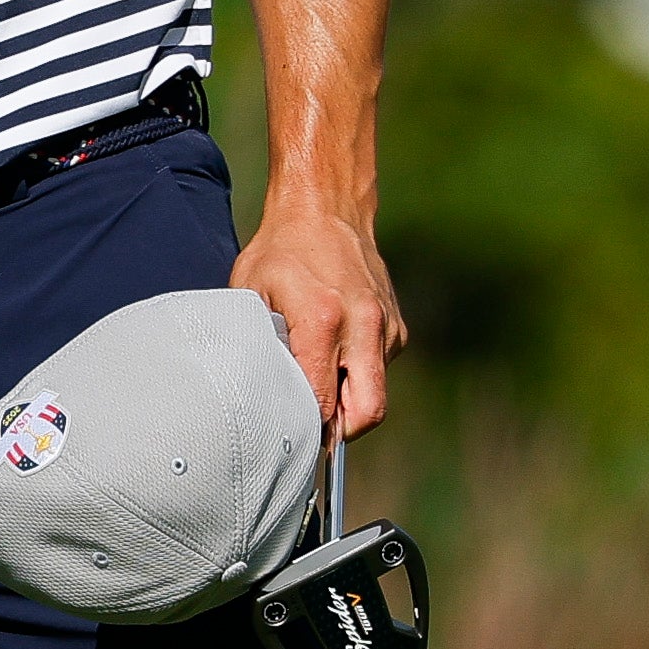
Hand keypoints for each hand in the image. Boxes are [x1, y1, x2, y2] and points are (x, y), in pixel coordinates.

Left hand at [233, 205, 404, 439]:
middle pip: (368, 412)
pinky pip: (378, 370)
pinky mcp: (397, 329)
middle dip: (341, 432)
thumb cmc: (281, 251)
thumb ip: (260, 344)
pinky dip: (356, 374)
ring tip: (314, 372)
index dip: (309, 427)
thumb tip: (265, 394)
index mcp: (323, 318)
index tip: (293, 438)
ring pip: (374, 394)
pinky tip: (332, 350)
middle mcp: (364, 326)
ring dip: (347, 399)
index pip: (323, 400)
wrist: (326, 211)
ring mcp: (387, 328)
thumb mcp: (251, 292)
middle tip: (312, 428)